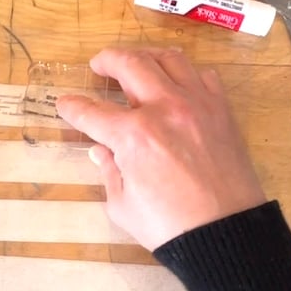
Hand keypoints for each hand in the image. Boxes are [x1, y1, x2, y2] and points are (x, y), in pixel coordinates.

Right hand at [56, 47, 265, 250]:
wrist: (226, 234)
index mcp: (132, 136)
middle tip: (98, 64)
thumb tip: (101, 151)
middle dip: (107, 60)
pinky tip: (176, 83)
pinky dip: (185, 73)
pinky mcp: (221, 111)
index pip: (91, 111)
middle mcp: (163, 109)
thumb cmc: (170, 227)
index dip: (72, 107)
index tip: (65, 104)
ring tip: (136, 62)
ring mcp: (196, 105)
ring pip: (168, 59)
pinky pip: (202, 75)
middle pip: (129, 64)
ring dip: (146, 56)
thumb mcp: (123, 206)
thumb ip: (110, 171)